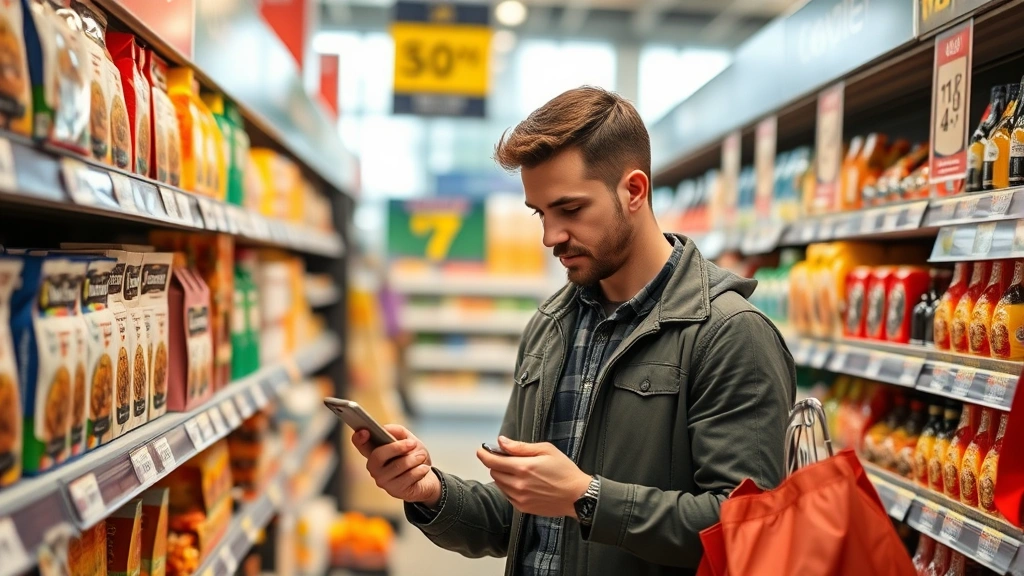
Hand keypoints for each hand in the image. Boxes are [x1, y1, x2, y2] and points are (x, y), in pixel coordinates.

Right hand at [351, 424, 440, 506]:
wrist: (428, 478)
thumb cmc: (414, 457)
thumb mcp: (410, 440)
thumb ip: (398, 432)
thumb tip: (386, 429)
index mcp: (375, 452)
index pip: (360, 445)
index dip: (359, 438)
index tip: (365, 431)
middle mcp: (374, 468)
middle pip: (378, 455)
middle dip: (398, 447)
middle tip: (413, 443)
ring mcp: (383, 481)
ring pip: (397, 466)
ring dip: (414, 459)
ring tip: (421, 456)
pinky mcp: (394, 490)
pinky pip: (408, 477)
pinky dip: (420, 470)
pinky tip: (424, 468)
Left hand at [477, 436, 591, 518]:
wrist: (577, 496)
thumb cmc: (564, 470)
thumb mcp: (545, 450)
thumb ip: (520, 447)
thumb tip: (501, 441)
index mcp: (523, 467)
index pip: (493, 461)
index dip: (484, 454)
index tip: (481, 450)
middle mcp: (518, 484)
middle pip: (494, 472)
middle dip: (496, 464)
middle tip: (506, 458)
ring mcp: (519, 498)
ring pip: (499, 484)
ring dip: (502, 475)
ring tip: (517, 470)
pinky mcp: (522, 508)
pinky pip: (507, 495)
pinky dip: (508, 487)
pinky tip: (521, 483)